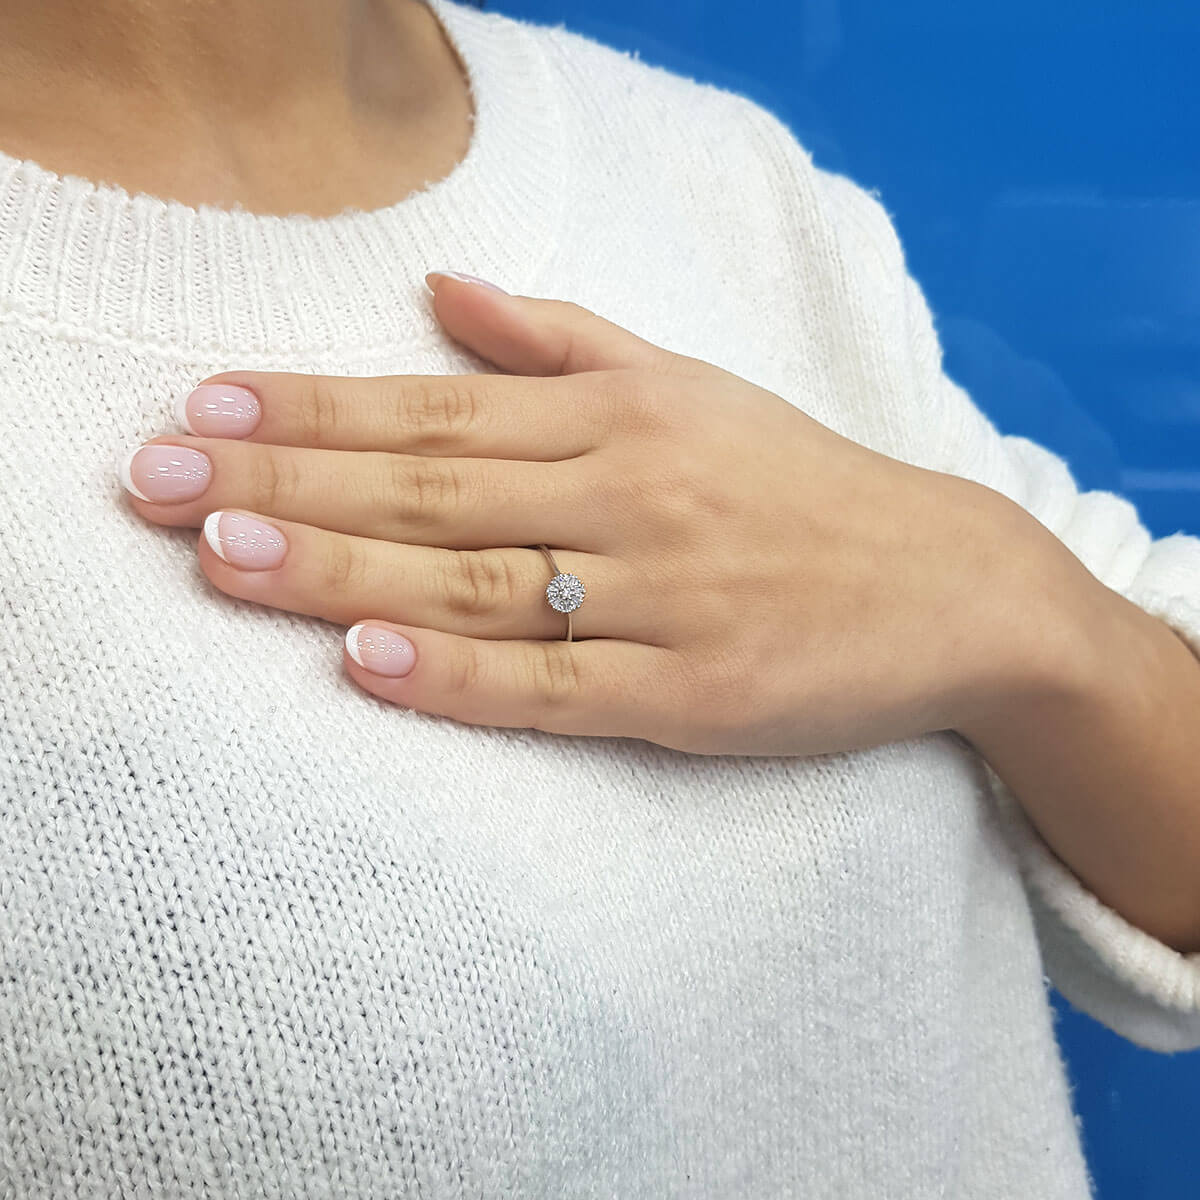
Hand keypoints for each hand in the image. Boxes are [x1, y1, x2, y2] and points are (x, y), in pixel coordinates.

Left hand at [118, 272, 1010, 755]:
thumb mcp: (693, 388)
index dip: (312, 406)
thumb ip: (565, 339)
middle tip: (153, 481)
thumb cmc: (804, 486)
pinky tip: (365, 657)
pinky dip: (457, 672)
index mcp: (621, 419)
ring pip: (473, 580)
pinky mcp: (690, 693)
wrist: (947, 584)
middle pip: (430, 487)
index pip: (435, 408)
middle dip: (285, 479)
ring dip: (340, 565)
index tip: (201, 408)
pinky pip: (554, 685)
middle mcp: (629, 496)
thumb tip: (448, 289)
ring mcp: (659, 599)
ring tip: (219, 555)